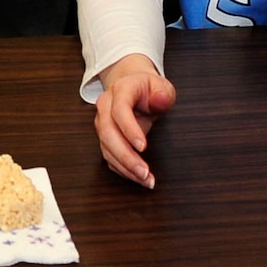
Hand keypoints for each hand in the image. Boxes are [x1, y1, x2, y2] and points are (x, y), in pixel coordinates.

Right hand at [93, 53, 175, 187]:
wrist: (133, 87)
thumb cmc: (148, 89)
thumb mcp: (162, 86)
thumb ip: (163, 94)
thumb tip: (160, 99)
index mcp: (120, 89)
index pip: (120, 110)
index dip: (129, 129)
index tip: (142, 147)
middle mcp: (106, 106)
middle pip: (108, 133)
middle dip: (125, 156)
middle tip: (144, 172)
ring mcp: (102, 122)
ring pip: (106, 148)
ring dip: (125, 167)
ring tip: (145, 179)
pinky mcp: (104, 138)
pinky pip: (109, 156)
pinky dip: (123, 170)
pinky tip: (137, 177)